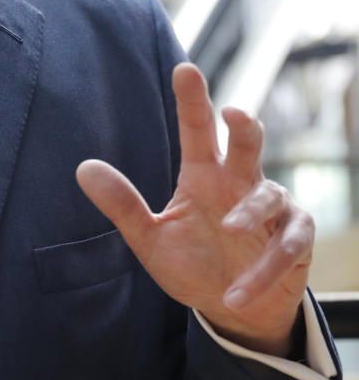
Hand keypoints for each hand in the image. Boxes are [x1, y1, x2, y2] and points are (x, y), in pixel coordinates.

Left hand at [76, 63, 312, 356]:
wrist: (232, 311)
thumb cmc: (193, 265)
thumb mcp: (150, 239)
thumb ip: (123, 205)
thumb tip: (83, 167)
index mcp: (203, 175)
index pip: (197, 130)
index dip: (192, 100)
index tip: (184, 68)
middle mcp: (239, 183)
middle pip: (246, 143)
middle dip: (244, 126)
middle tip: (234, 113)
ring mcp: (273, 210)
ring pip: (270, 194)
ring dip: (250, 213)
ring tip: (227, 231)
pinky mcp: (296, 240)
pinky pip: (289, 244)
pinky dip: (265, 267)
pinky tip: (238, 292)